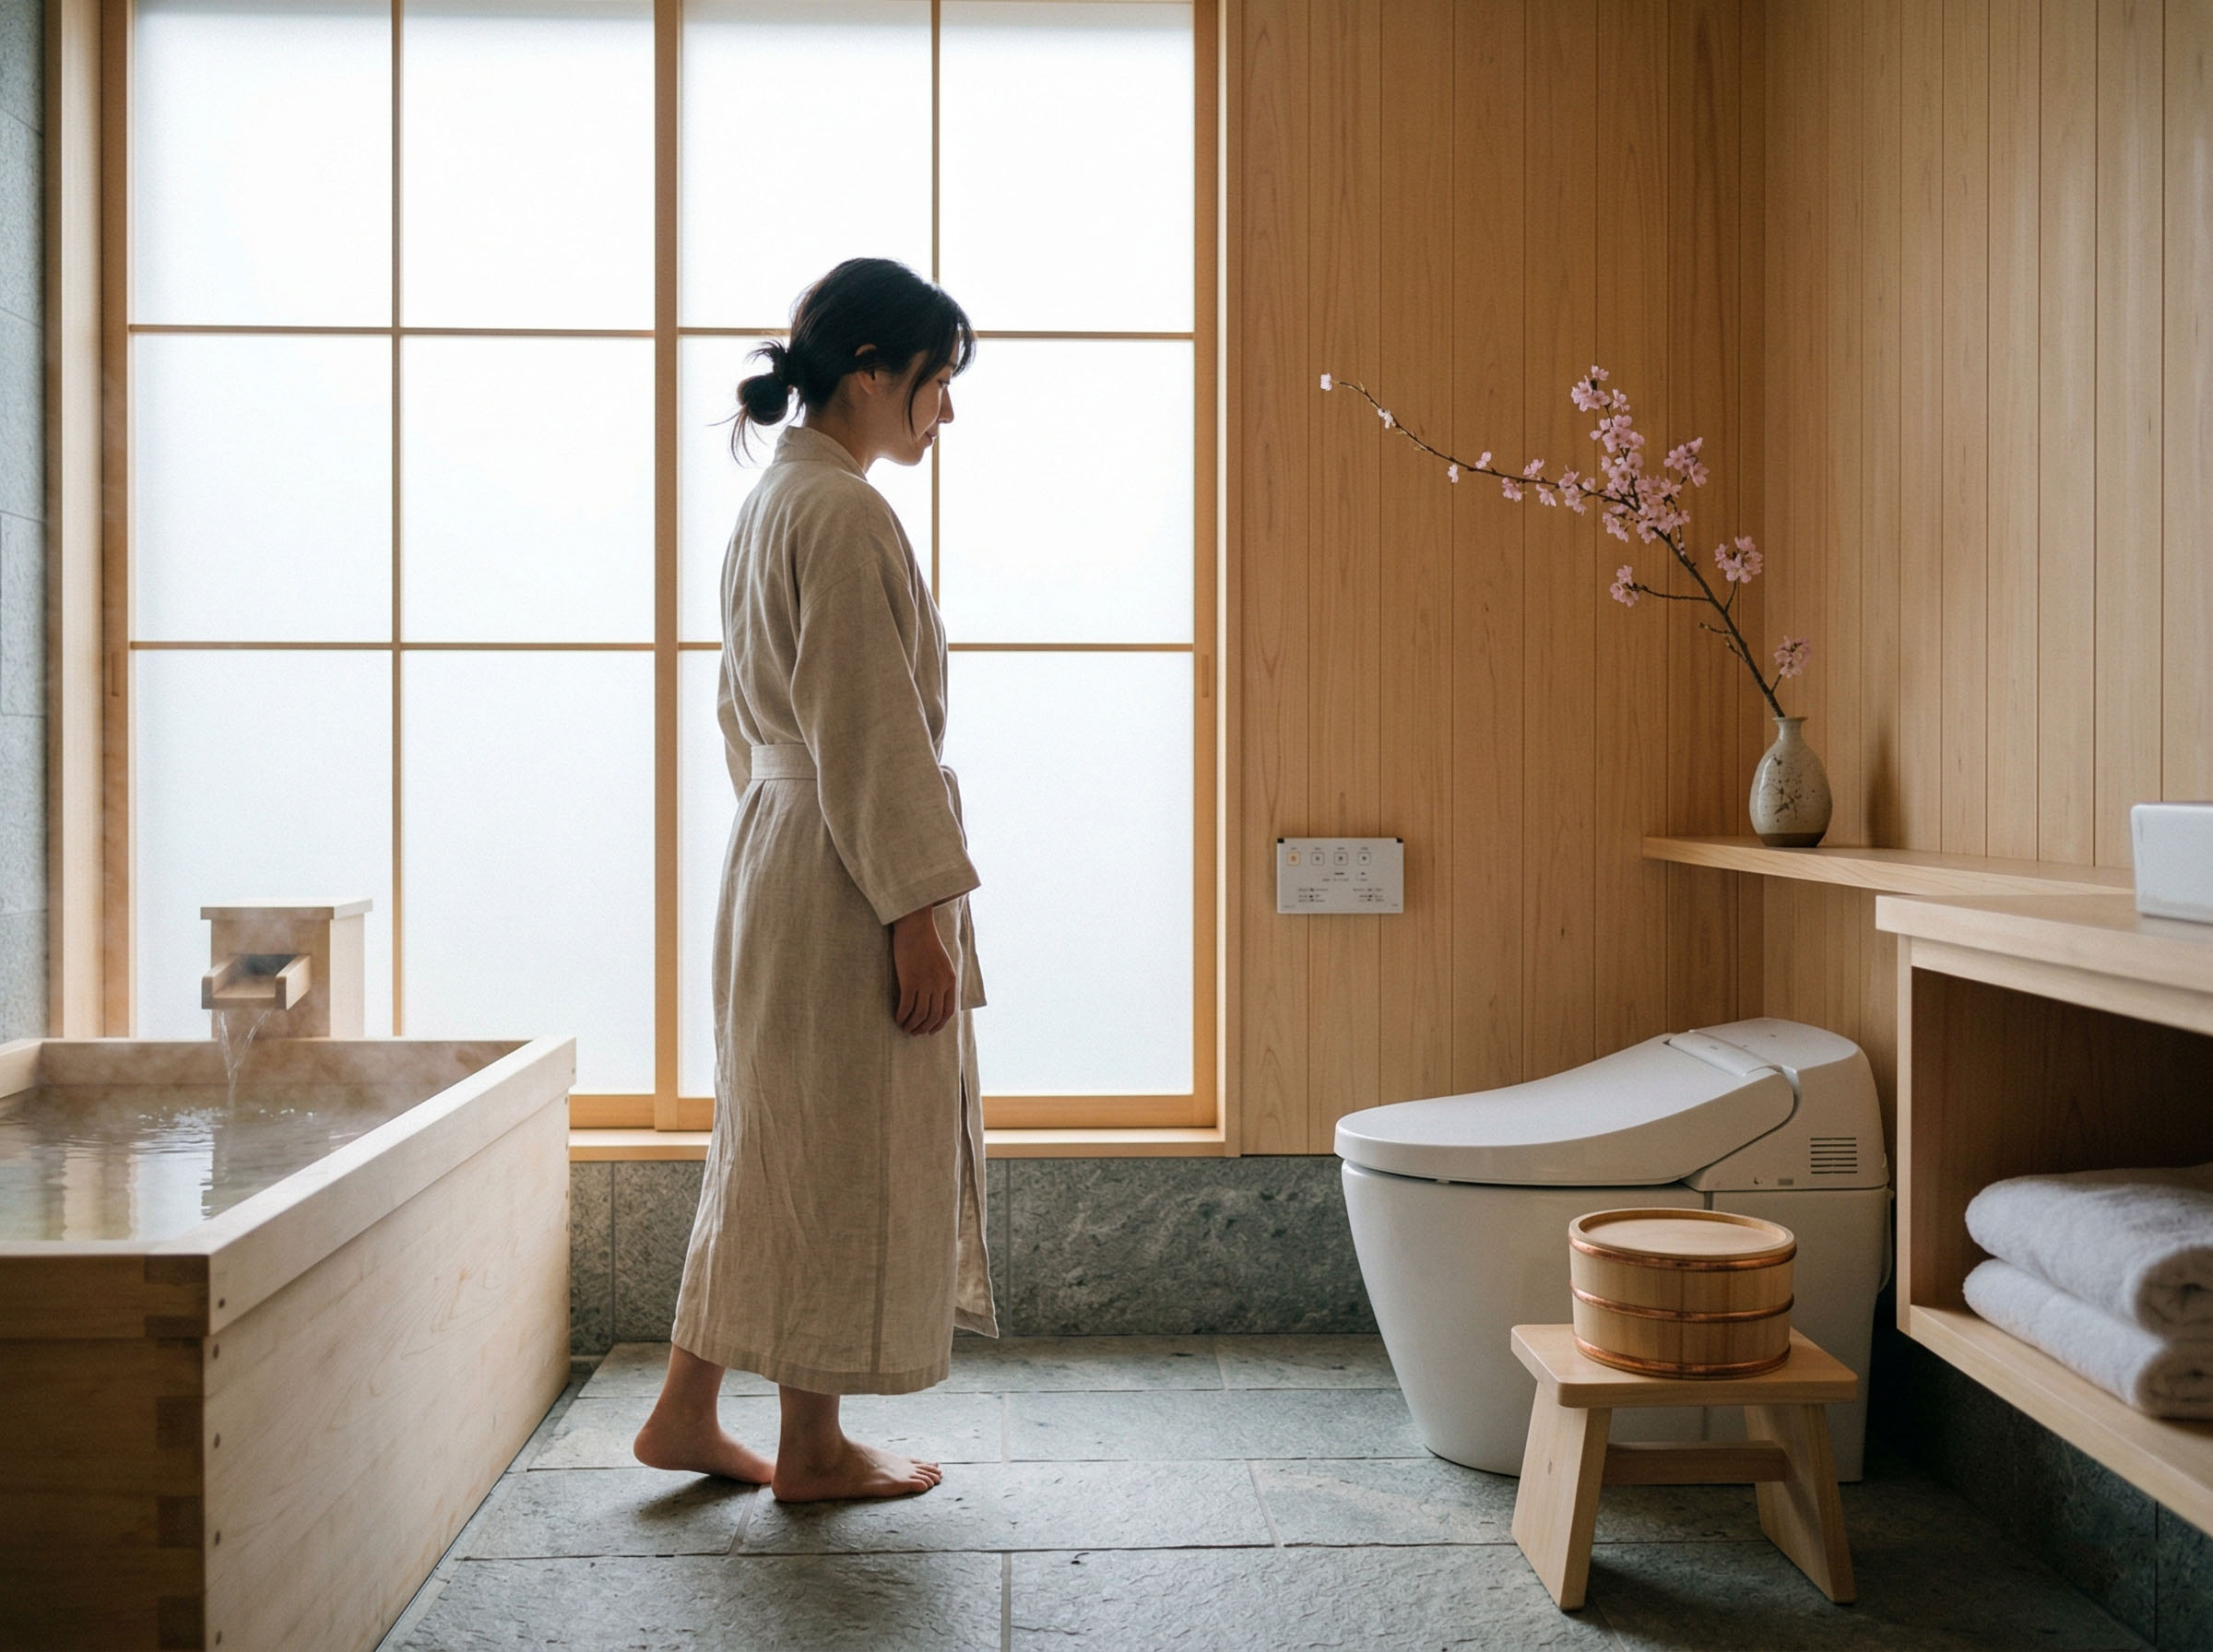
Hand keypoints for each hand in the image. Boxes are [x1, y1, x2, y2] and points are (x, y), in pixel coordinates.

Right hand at [890, 906, 957, 1035]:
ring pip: (920, 1015)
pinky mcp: (909, 981)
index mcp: (950, 980)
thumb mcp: (942, 962)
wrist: (915, 926)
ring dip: (912, 1025)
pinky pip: (906, 1006)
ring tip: (905, 1027)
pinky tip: (897, 1017)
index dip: (939, 1024)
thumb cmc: (926, 942)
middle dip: (924, 1028)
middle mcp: (940, 984)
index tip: (931, 1030)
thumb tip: (935, 999)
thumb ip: (942, 980)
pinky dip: (902, 1016)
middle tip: (914, 1032)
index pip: (948, 1011)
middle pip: (934, 1016)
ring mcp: (925, 983)